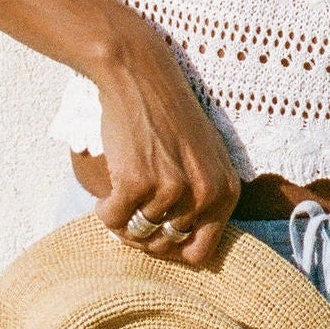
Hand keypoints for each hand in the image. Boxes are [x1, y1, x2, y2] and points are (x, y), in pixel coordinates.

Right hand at [69, 27, 240, 269]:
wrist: (140, 75)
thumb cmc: (168, 116)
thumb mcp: (203, 157)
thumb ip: (202, 199)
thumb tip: (179, 248)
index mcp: (226, 192)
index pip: (201, 253)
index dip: (172, 251)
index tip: (154, 235)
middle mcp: (205, 194)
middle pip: (166, 248)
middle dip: (143, 238)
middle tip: (130, 214)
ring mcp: (172, 189)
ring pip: (138, 235)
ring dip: (122, 222)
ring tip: (118, 199)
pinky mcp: (138, 182)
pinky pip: (113, 221)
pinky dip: (104, 213)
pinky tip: (106, 194)